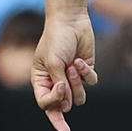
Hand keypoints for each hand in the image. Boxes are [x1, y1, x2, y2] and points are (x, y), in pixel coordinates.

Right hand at [32, 9, 97, 130]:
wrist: (71, 22)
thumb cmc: (56, 41)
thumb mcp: (53, 64)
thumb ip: (60, 87)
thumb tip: (67, 106)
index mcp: (41, 82)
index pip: (46, 105)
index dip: (54, 108)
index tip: (61, 93)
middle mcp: (56, 83)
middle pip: (63, 106)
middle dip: (67, 94)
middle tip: (66, 80)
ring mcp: (72, 78)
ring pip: (79, 98)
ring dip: (77, 84)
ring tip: (73, 67)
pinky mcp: (86, 71)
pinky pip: (90, 81)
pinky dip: (86, 72)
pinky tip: (80, 60)